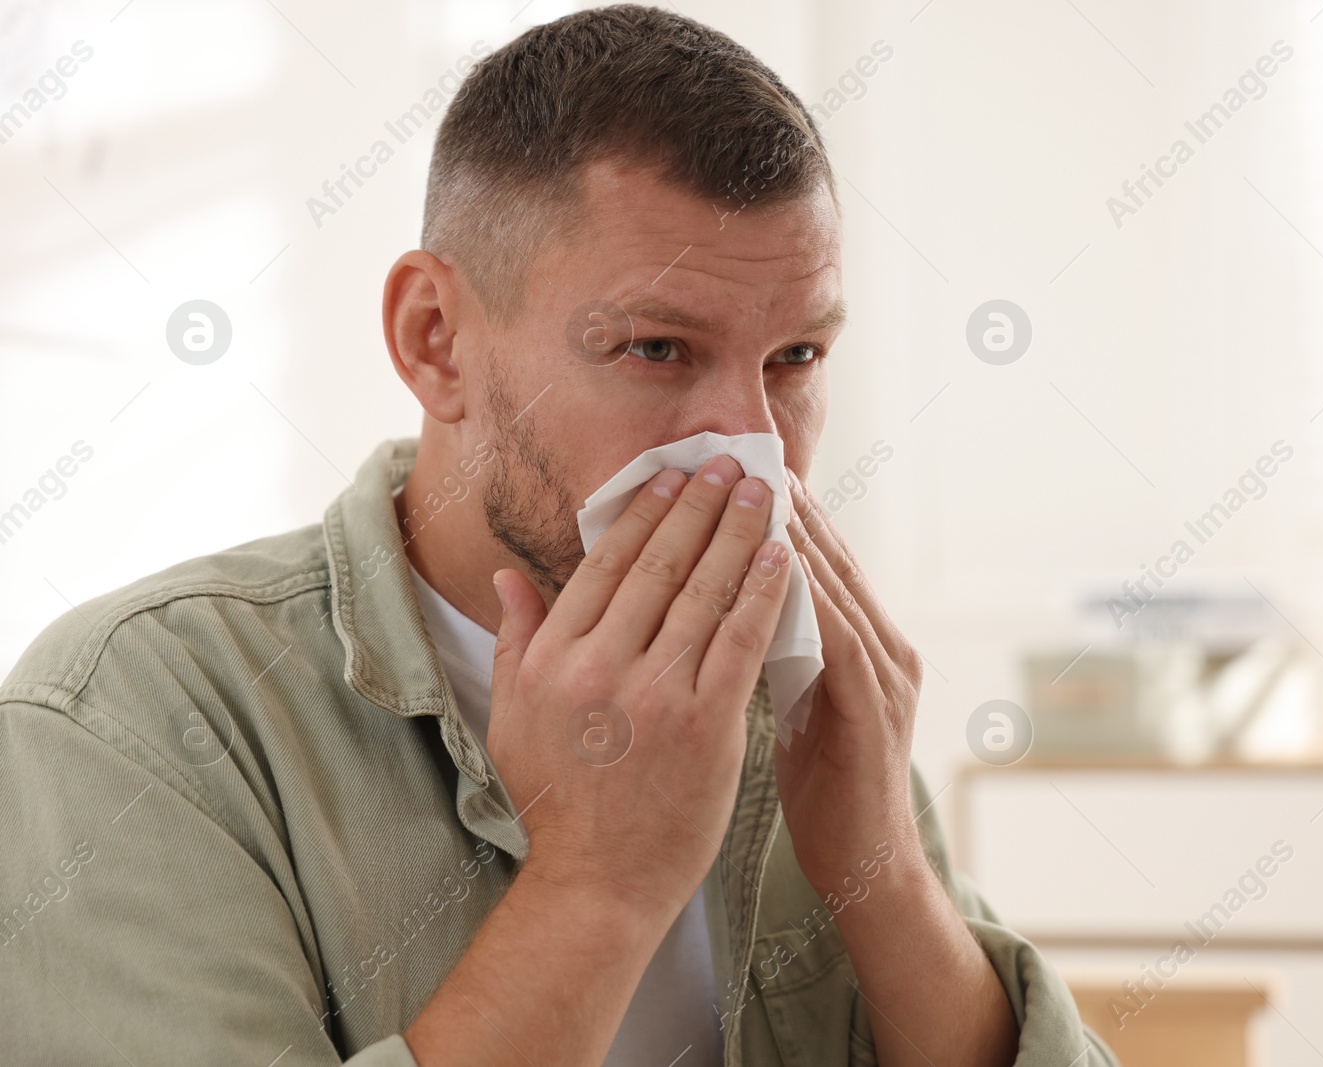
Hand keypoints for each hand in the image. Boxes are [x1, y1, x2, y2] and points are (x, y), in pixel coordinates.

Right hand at [486, 455, 791, 919]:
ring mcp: (655, 694)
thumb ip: (515, 641)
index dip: (644, 512)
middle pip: (660, 565)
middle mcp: (599, 667)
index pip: (606, 564)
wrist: (599, 884)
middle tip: (727, 462)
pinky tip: (783, 557)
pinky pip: (743, 641)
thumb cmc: (558, 803)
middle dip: (699, 505)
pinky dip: (764, 593)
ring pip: (705, 592)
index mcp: (552, 658)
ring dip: (738, 533)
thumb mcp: (511, 718)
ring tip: (762, 492)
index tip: (671, 475)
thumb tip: (507, 577)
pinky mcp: (707, 724)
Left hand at [776, 467, 924, 892]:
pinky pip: (843, 643)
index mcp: (862, 642)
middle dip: (790, 510)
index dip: (782, 515)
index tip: (737, 471)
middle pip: (833, 560)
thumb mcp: (795, 701)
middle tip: (745, 459)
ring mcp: (888, 675)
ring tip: (758, 494)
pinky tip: (780, 571)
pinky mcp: (878, 710)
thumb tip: (726, 603)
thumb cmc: (821, 786)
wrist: (866, 864)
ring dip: (798, 540)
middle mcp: (884, 646)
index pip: (819, 563)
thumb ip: (777, 649)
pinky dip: (814, 602)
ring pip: (839, 590)